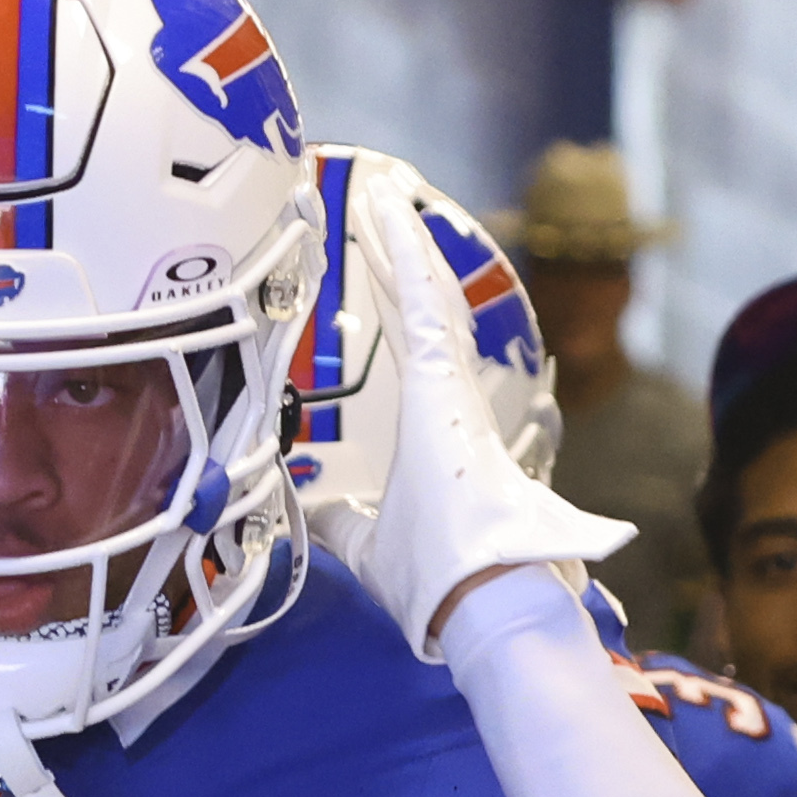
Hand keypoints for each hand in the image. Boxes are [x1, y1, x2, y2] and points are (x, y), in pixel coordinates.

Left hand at [343, 164, 632, 652]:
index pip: (417, 346)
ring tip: (378, 194)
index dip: (399, 299)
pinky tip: (388, 216)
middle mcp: (453, 399)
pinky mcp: (445, 383)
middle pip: (424, 307)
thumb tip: (311, 507)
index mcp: (440, 430)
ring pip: (427, 295)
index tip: (381, 260)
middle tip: (377, 204)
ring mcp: (453, 388)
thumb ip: (343, 520)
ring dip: (399, 242)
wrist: (486, 602)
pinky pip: (424, 306)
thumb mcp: (373, 544)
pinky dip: (405, 258)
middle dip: (399, 254)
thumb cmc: (444, 581)